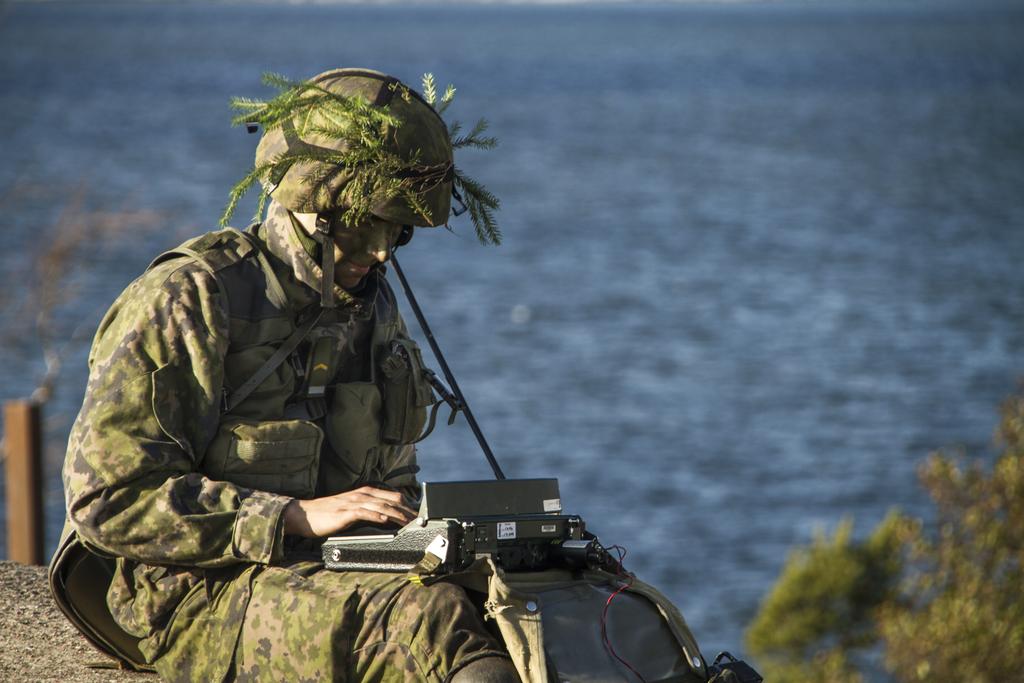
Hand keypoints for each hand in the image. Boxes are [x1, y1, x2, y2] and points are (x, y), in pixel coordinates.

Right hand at [283, 486, 417, 537]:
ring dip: (397, 514)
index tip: (419, 516)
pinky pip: (363, 512)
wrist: (304, 515)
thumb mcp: (352, 510)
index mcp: (365, 493)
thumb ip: (369, 512)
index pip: (393, 496)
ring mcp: (353, 502)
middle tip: (420, 521)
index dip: (408, 506)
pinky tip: (385, 519)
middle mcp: (361, 495)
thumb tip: (388, 520)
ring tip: (409, 522)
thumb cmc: (327, 514)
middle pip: (391, 500)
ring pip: (381, 505)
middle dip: (407, 511)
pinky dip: (376, 515)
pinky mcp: (344, 512)